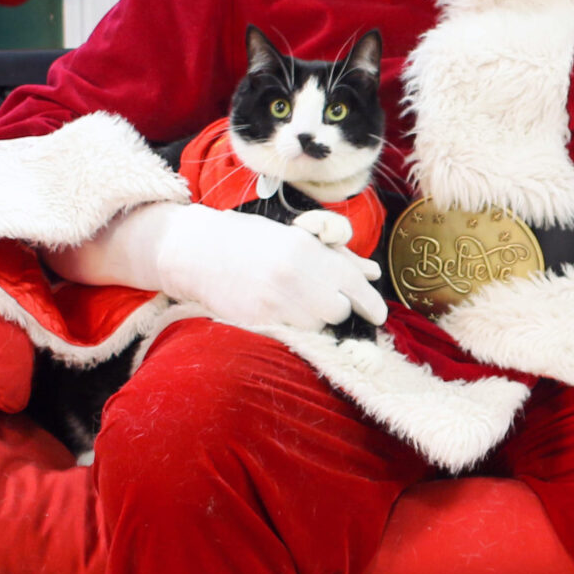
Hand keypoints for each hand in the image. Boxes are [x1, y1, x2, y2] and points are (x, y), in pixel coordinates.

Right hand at [49, 202, 385, 334]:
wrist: (196, 251)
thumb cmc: (250, 240)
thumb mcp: (296, 237)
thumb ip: (336, 256)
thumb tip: (372, 273)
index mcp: (306, 250)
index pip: (353, 285)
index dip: (370, 304)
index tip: (377, 316)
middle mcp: (293, 277)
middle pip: (338, 311)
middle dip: (337, 310)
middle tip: (326, 305)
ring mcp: (273, 302)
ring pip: (316, 327)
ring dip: (315, 323)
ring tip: (297, 308)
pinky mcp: (256, 322)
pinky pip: (291, 336)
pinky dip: (294, 332)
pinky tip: (284, 319)